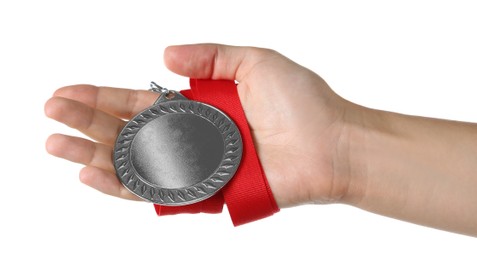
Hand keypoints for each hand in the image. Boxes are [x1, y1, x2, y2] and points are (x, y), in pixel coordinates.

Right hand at [45, 44, 351, 206]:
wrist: (332, 144)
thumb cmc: (302, 102)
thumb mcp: (254, 61)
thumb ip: (208, 57)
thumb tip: (161, 56)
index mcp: (199, 106)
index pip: (139, 102)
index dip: (102, 96)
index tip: (68, 91)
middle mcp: (192, 137)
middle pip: (128, 131)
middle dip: (86, 121)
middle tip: (51, 114)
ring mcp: (196, 166)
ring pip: (135, 163)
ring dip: (93, 154)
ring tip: (56, 145)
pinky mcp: (206, 193)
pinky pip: (158, 192)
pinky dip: (124, 185)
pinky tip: (92, 174)